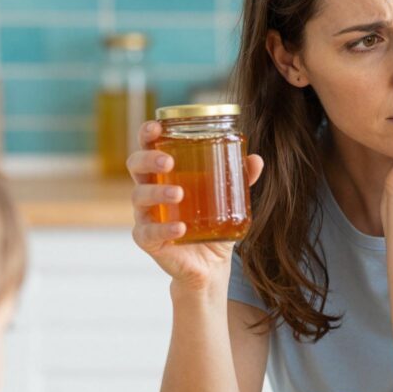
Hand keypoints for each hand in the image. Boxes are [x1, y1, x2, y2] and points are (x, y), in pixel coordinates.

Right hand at [127, 121, 264, 287]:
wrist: (210, 265)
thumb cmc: (212, 223)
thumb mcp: (229, 199)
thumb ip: (240, 179)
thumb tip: (256, 159)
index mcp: (164, 174)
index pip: (148, 147)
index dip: (147, 134)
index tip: (156, 126)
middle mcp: (150, 191)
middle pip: (136, 166)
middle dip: (148, 159)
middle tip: (169, 161)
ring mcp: (146, 216)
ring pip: (139, 197)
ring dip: (157, 192)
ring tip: (178, 193)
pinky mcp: (149, 241)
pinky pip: (148, 233)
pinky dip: (163, 229)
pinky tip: (179, 228)